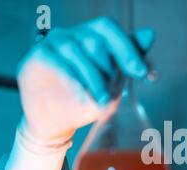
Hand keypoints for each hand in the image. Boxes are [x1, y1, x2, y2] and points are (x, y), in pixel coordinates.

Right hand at [17, 17, 154, 142]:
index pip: (109, 29)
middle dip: (109, 71)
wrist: (57, 123)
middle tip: (113, 94)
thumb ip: (129, 60)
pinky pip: (57, 63)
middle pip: (94, 41)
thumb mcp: (114, 83)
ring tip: (100, 101)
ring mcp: (52, 45)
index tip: (142, 74)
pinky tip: (83, 98)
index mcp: (91, 37)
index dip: (127, 48)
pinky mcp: (35, 58)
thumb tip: (150, 34)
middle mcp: (71, 36)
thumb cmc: (85, 100)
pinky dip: (74, 82)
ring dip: (93, 79)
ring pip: (76, 51)